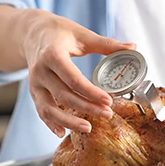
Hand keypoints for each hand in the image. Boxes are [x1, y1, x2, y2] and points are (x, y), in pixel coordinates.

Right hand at [23, 9, 135, 137]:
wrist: (32, 33)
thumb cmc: (58, 32)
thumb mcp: (82, 34)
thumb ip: (106, 44)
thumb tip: (132, 46)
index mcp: (52, 54)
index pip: (73, 78)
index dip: (91, 92)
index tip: (109, 101)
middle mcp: (40, 71)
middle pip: (64, 95)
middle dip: (87, 108)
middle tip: (107, 114)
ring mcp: (35, 84)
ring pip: (49, 108)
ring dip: (68, 121)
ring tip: (88, 128)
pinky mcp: (34, 92)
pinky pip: (41, 111)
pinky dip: (51, 123)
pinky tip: (63, 132)